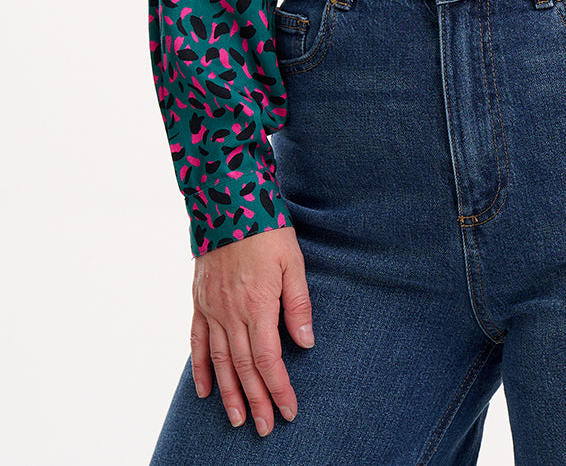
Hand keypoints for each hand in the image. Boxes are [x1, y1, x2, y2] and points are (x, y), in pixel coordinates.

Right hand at [189, 225, 314, 435]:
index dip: (279, 388)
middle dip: (257, 400)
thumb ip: (298, 303)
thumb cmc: (267, 229)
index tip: (288, 410)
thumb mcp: (293, 261)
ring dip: (229, 394)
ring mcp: (212, 308)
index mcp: (258, 305)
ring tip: (238, 419)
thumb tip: (306, 342)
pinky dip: (200, 368)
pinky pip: (197, 342)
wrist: (227, 200)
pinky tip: (204, 390)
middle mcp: (231, 313)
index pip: (269, 359)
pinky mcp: (199, 301)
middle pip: (244, 368)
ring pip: (220, 361)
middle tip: (264, 428)